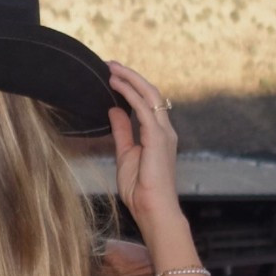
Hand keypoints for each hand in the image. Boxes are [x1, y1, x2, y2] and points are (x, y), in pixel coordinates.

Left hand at [106, 62, 182, 235]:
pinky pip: (144, 109)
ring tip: (111, 69)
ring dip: (129, 79)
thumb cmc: (141, 190)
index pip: (147, 102)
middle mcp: (164, 130)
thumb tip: (113, 110)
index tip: (113, 75)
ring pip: (149, 95)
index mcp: (158, 134)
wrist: (153, 210)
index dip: (131, 86)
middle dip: (130, 76)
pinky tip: (116, 85)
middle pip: (150, 92)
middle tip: (110, 64)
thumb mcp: (125, 155)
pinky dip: (130, 94)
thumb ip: (122, 131)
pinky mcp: (158, 139)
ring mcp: (163, 133)